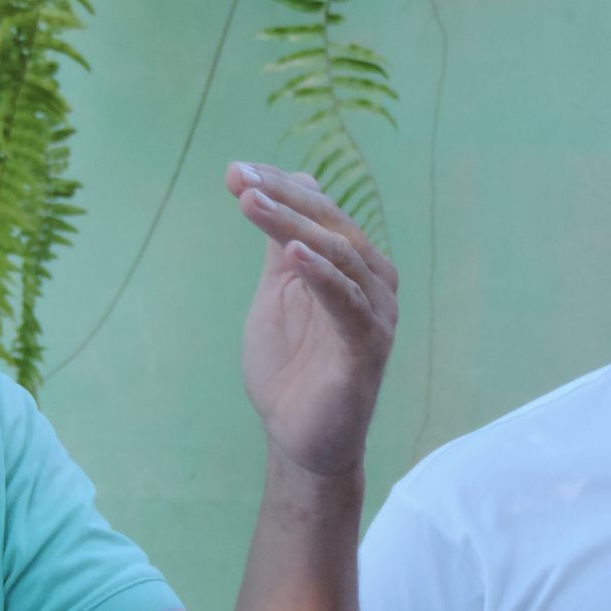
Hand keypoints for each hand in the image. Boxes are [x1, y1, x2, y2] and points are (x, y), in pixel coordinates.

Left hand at [229, 164, 397, 479]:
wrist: (298, 440)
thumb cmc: (290, 369)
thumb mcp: (278, 294)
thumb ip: (282, 244)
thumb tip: (287, 185)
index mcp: (351, 265)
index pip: (318, 210)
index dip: (278, 186)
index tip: (234, 169)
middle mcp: (372, 281)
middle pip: (329, 224)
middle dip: (281, 197)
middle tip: (239, 179)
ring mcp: (375, 313)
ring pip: (338, 255)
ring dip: (292, 225)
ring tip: (251, 204)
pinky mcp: (369, 347)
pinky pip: (347, 302)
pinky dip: (321, 274)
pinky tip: (290, 252)